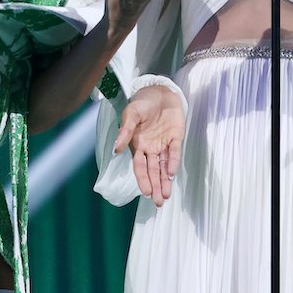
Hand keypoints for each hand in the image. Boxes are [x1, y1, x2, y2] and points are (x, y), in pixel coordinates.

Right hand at [114, 84, 183, 205]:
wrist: (159, 91)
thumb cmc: (142, 103)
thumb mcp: (131, 115)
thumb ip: (125, 132)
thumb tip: (116, 149)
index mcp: (138, 145)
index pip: (140, 167)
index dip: (143, 180)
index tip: (146, 192)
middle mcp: (151, 148)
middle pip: (153, 171)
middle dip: (156, 187)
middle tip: (159, 202)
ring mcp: (163, 144)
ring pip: (164, 166)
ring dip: (165, 181)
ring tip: (166, 196)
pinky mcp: (176, 137)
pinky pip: (174, 152)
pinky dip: (173, 162)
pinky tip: (172, 174)